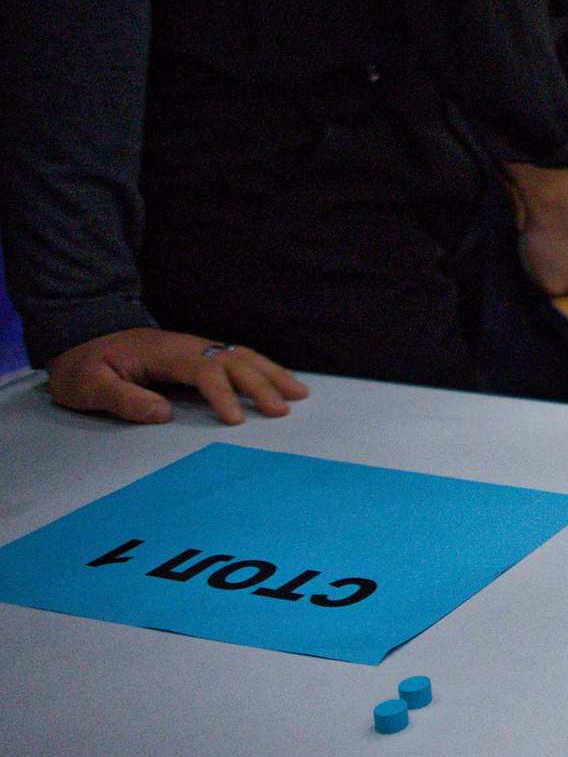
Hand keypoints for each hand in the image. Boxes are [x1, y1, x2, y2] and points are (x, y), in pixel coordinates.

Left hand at [45, 328, 306, 425]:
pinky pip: (236, 357)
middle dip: (261, 384)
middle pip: (233, 361)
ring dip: (271, 373)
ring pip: (241, 355)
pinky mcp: (196, 354)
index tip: (237, 420)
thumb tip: (161, 413)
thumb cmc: (84, 364)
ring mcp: (194, 348)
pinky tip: (276, 379)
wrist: (80, 337)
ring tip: (297, 393)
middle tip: (283, 409)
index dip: (223, 394)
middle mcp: (186, 346)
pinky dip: (262, 367)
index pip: (204, 371)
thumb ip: (122, 398)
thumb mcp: (88, 385)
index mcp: (163, 353)